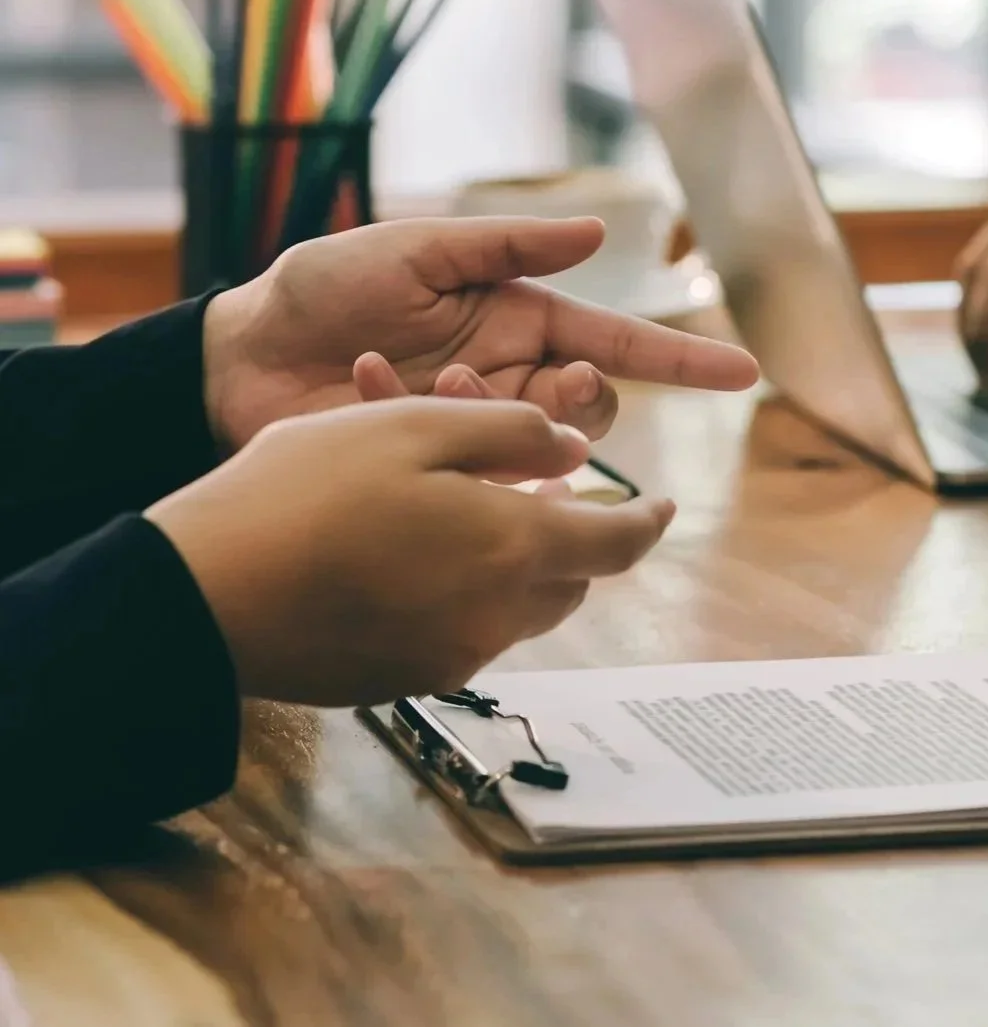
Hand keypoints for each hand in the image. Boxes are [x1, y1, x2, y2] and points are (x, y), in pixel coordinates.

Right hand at [145, 398, 675, 704]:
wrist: (202, 593)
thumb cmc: (306, 492)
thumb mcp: (414, 426)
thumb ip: (511, 433)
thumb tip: (576, 451)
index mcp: (516, 549)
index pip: (618, 543)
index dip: (647, 520)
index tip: (665, 504)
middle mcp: (498, 617)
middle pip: (571, 580)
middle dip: (572, 536)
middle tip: (538, 491)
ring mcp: (450, 659)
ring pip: (517, 609)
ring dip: (515, 564)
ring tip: (463, 512)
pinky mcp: (403, 681)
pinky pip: (463, 635)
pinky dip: (464, 594)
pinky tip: (410, 556)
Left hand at [201, 216, 758, 450]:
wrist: (240, 357)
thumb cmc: (325, 289)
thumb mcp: (416, 249)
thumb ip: (506, 245)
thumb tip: (599, 233)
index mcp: (520, 319)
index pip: (622, 344)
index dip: (684, 359)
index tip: (743, 371)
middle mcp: (511, 376)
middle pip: (595, 407)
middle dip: (581, 398)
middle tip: (546, 383)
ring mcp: (477, 427)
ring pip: (546, 447)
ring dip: (507, 416)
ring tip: (442, 381)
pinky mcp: (439, 468)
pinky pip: (474, 468)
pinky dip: (424, 422)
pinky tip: (371, 386)